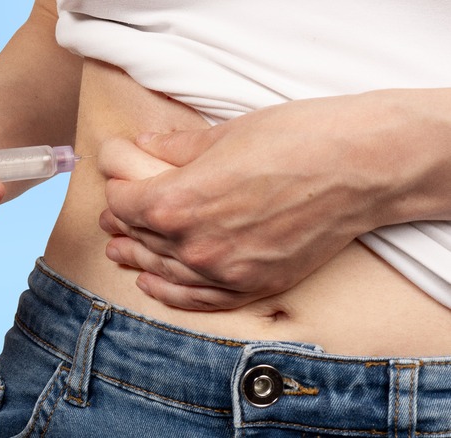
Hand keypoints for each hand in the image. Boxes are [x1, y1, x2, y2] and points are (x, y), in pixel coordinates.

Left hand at [99, 95, 397, 309]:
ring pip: (161, 269)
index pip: (121, 200)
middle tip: (115, 209)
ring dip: (137, 255)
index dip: (116, 182)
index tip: (120, 170)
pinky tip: (153, 282)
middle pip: (138, 234)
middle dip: (122, 218)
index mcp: (176, 201)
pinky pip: (197, 298)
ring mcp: (223, 272)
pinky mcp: (252, 286)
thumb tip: (144, 145)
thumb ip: (175, 148)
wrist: (362, 168)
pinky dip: (170, 291)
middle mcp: (193, 244)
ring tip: (120, 248)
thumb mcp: (224, 134)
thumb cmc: (296, 139)